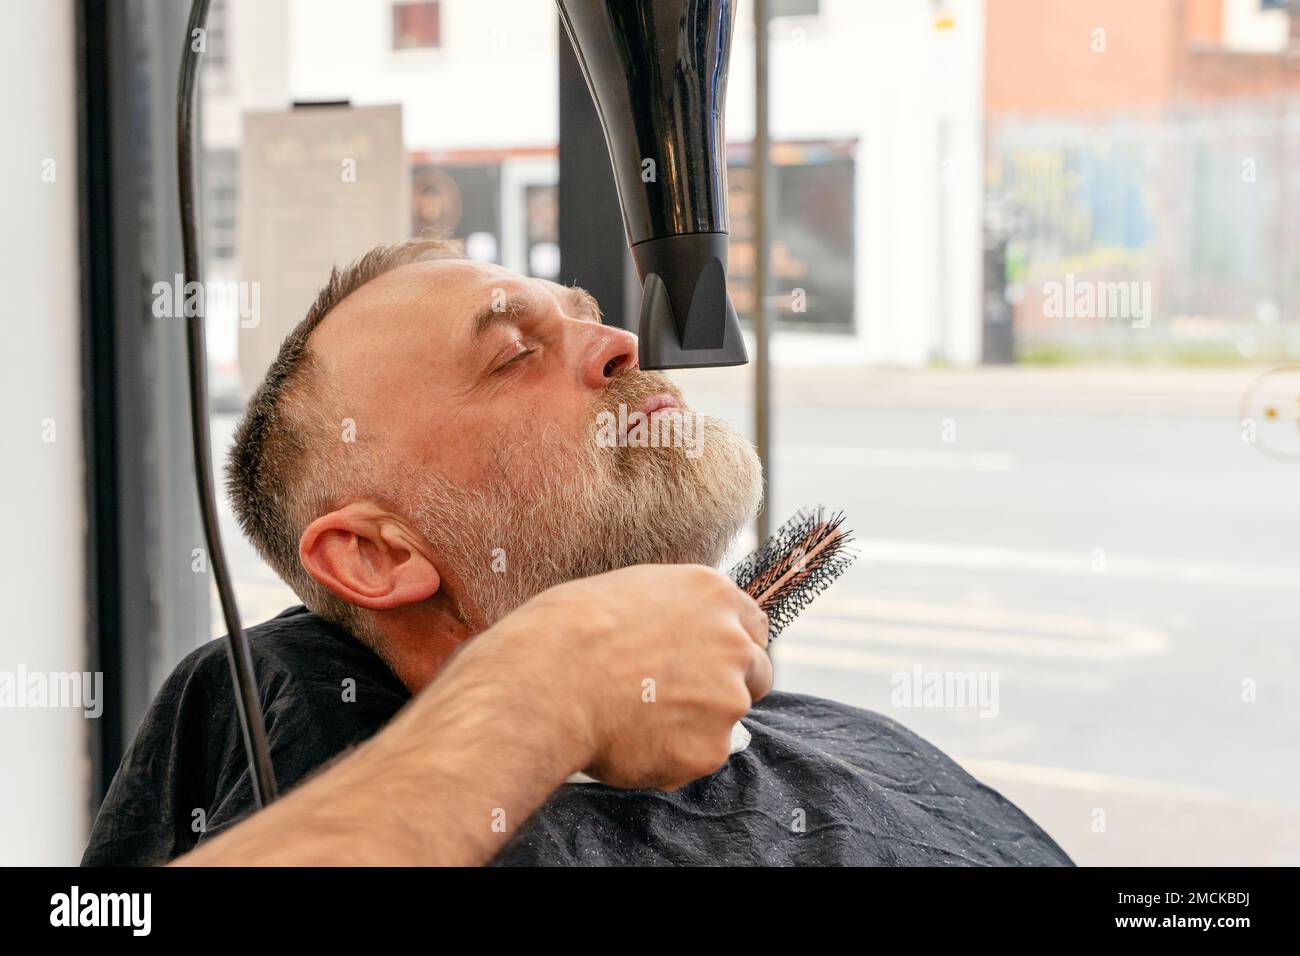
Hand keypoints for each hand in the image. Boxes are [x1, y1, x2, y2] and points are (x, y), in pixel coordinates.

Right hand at [477, 564, 771, 790]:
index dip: (729, 649)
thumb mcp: (629, 593)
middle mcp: (733, 642)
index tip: (706, 664)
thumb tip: (677, 636)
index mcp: (713, 594)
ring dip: (691, 726)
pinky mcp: (710, 748)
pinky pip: (696, 759)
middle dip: (725, 689)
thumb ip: (672, 614)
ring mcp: (727, 697)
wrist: (545, 679)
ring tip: (631, 720)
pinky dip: (670, 759)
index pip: (753, 627)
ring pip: (723, 721)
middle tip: (674, 700)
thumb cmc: (566, 630)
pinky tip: (627, 742)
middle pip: (756, 674)